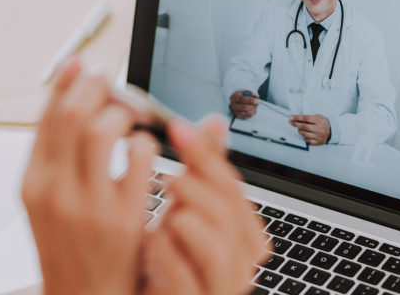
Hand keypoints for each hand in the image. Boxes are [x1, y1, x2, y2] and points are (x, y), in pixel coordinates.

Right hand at [22, 58, 157, 294]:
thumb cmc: (72, 248)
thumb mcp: (49, 202)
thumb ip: (57, 155)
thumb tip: (68, 97)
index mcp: (33, 183)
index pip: (47, 116)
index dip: (68, 83)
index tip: (84, 66)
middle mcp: (54, 191)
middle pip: (74, 114)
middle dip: (99, 88)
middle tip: (115, 85)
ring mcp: (88, 204)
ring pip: (103, 129)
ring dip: (124, 112)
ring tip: (133, 118)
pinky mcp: (123, 218)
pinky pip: (141, 158)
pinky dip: (148, 143)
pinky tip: (148, 150)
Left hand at [141, 117, 268, 294]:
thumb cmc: (175, 255)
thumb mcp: (190, 207)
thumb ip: (204, 170)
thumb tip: (215, 121)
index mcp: (248, 234)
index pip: (234, 186)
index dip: (205, 154)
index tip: (177, 128)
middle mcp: (243, 262)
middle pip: (226, 210)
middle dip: (192, 186)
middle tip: (166, 177)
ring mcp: (222, 286)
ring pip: (215, 244)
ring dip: (181, 221)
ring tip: (162, 215)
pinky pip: (184, 276)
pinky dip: (164, 254)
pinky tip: (150, 244)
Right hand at [229, 90, 258, 119]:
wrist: (238, 101)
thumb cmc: (242, 96)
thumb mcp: (246, 92)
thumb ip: (251, 93)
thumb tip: (256, 97)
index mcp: (234, 97)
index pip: (241, 99)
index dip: (250, 100)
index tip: (256, 100)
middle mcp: (233, 105)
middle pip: (244, 107)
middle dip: (253, 105)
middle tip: (258, 102)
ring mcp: (235, 112)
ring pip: (247, 113)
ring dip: (253, 109)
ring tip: (255, 105)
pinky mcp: (238, 116)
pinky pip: (248, 116)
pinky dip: (252, 113)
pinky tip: (252, 109)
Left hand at [290, 114, 330, 144]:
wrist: (331, 131)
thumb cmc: (322, 123)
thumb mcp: (317, 117)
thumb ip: (308, 117)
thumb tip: (295, 118)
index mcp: (319, 120)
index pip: (306, 118)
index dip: (297, 117)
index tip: (291, 117)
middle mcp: (319, 128)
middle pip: (304, 126)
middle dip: (296, 124)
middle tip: (292, 122)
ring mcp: (319, 136)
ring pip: (304, 134)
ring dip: (299, 131)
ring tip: (300, 129)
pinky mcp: (318, 142)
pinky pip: (307, 140)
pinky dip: (304, 138)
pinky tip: (305, 135)